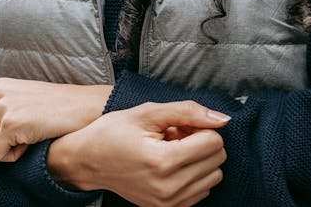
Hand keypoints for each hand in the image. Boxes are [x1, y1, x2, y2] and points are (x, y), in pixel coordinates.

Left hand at [0, 79, 112, 161]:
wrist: (85, 108)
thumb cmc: (55, 110)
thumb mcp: (20, 99)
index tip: (6, 135)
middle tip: (19, 138)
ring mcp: (2, 107)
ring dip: (4, 152)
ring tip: (26, 139)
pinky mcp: (11, 123)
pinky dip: (13, 157)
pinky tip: (30, 143)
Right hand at [47, 101, 229, 206]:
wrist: (87, 161)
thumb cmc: (113, 132)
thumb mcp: (146, 113)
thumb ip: (186, 112)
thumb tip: (222, 119)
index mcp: (163, 160)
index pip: (214, 142)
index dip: (199, 126)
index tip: (179, 125)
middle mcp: (169, 186)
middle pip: (217, 159)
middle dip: (201, 141)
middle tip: (175, 135)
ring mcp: (170, 202)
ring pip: (214, 176)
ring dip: (199, 160)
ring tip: (173, 149)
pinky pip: (203, 191)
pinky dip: (193, 175)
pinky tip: (171, 164)